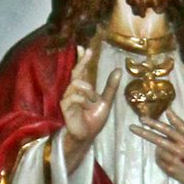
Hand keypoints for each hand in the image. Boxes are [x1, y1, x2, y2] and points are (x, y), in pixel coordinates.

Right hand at [60, 47, 120, 170]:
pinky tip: (86, 105)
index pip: (81, 70)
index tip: (83, 47)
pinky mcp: (65, 107)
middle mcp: (74, 91)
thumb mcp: (106, 101)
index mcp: (84, 89)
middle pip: (76, 72)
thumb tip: (118, 70)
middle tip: (88, 54)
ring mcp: (68, 98)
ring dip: (87, 90)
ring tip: (93, 100)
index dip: (82, 58)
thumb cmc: (94, 120)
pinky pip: (72, 96)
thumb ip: (110, 87)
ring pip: (76, 84)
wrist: (88, 135)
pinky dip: (81, 99)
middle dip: (81, 62)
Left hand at [130, 109, 183, 183]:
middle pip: (157, 140)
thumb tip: (168, 111)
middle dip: (144, 133)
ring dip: (160, 148)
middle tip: (131, 127)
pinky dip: (161, 157)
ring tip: (172, 151)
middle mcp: (178, 151)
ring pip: (158, 151)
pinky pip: (159, 161)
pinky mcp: (170, 172)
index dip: (154, 124)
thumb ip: (180, 125)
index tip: (142, 119)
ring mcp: (173, 163)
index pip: (167, 130)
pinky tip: (172, 159)